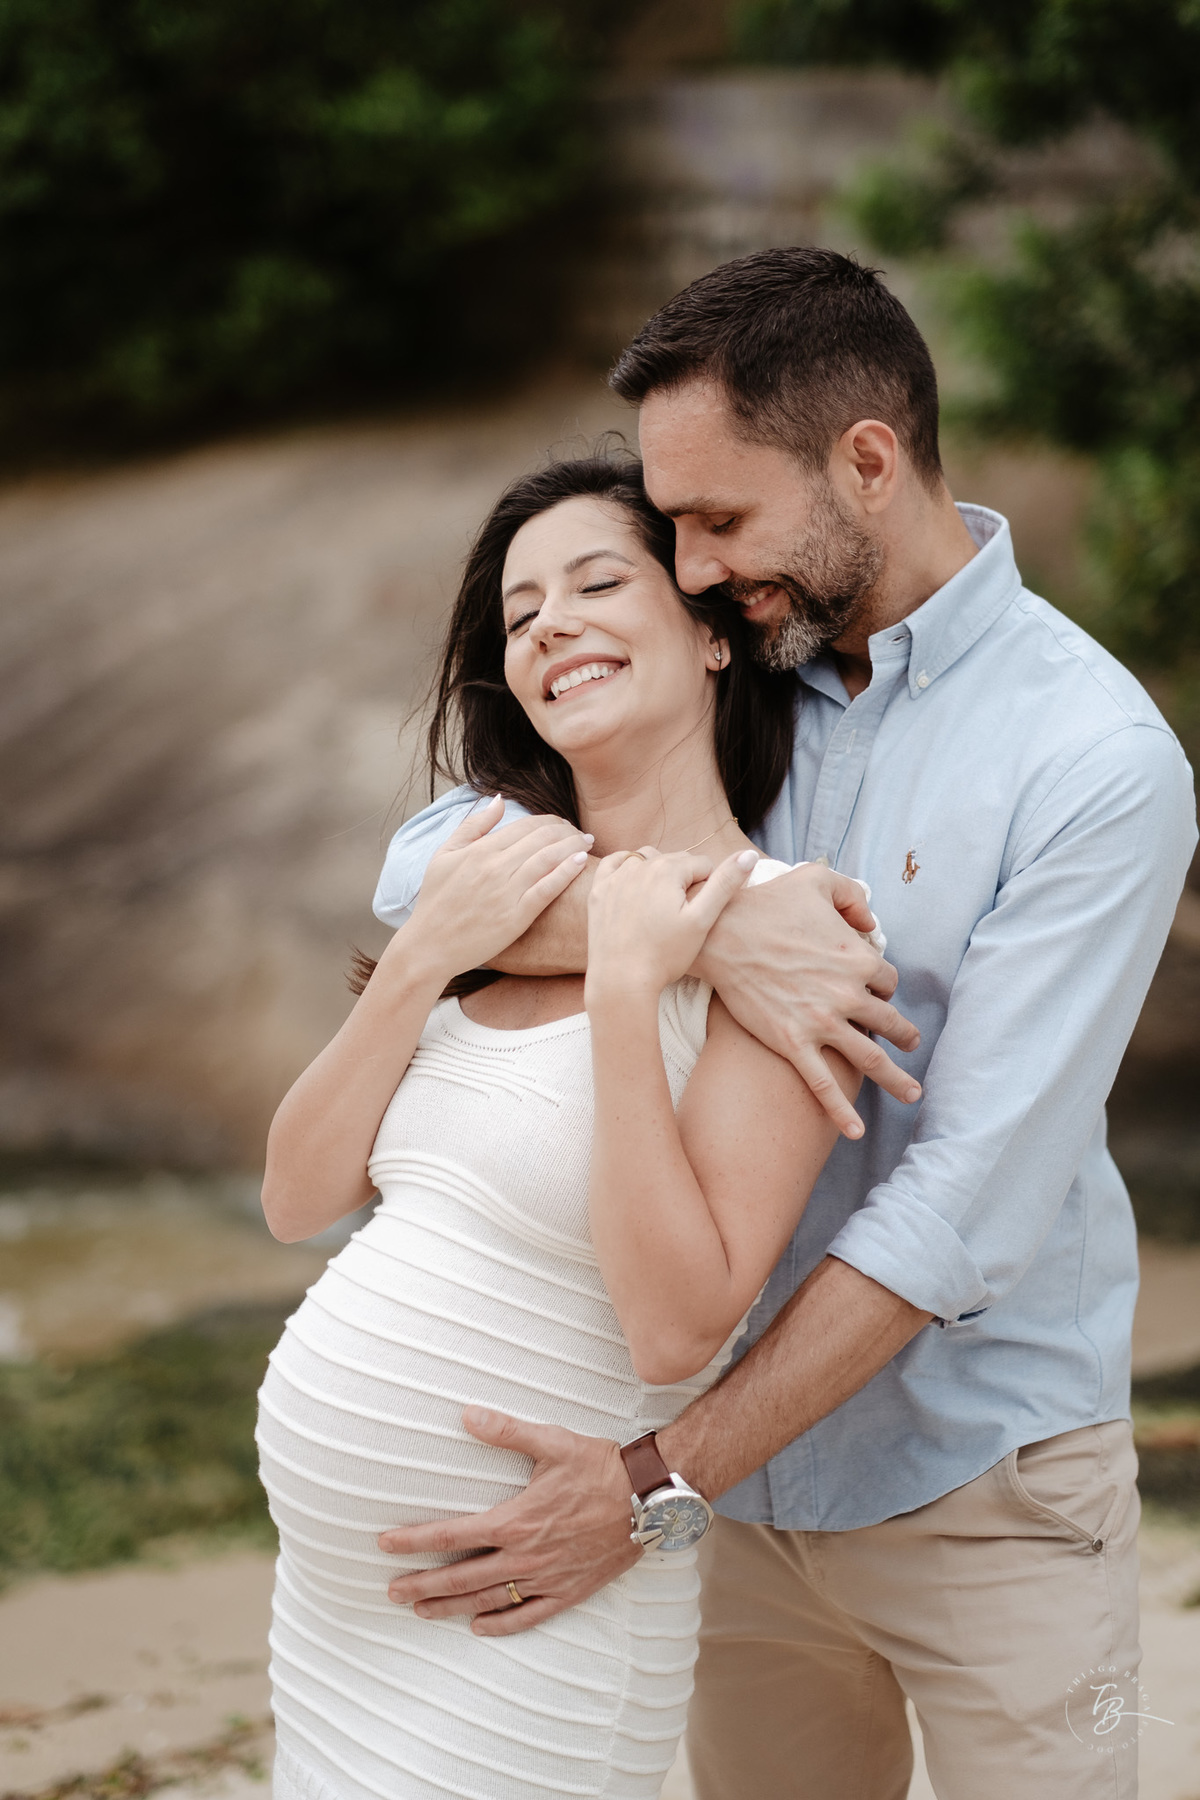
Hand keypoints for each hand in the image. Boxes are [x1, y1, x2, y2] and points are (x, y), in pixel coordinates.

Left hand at [378, 1408, 638, 1635]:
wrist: (647, 1498)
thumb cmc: (598, 1467)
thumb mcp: (551, 1441)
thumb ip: (505, 1430)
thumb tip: (466, 1414)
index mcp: (514, 1520)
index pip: (451, 1536)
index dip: (414, 1541)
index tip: (384, 1545)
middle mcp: (525, 1556)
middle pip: (460, 1577)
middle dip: (421, 1585)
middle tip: (391, 1592)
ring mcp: (546, 1578)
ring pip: (487, 1601)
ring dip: (450, 1608)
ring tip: (421, 1611)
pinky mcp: (568, 1591)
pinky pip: (528, 1615)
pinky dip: (500, 1625)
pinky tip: (480, 1627)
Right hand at [404, 798, 590, 979]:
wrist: (428, 946)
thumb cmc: (436, 901)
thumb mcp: (445, 855)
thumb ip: (473, 826)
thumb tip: (500, 799)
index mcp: (479, 850)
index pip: (525, 825)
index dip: (549, 821)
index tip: (562, 824)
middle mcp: (494, 868)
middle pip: (541, 838)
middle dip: (565, 830)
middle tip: (579, 832)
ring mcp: (506, 893)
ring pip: (548, 859)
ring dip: (572, 846)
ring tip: (586, 842)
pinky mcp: (515, 917)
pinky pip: (547, 889)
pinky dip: (566, 872)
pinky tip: (581, 862)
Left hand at [585, 845, 758, 998]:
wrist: (621, 980)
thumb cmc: (665, 955)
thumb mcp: (701, 921)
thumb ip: (724, 884)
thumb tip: (749, 854)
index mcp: (667, 869)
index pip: (702, 865)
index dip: (708, 888)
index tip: (700, 914)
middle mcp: (639, 865)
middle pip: (675, 861)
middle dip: (684, 881)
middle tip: (682, 914)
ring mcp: (615, 877)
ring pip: (646, 861)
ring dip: (657, 874)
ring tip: (661, 906)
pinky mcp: (599, 891)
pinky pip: (616, 865)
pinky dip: (627, 869)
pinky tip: (633, 885)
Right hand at [697, 863, 921, 1137]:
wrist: (719, 934)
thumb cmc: (766, 903)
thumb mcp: (816, 880)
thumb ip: (852, 894)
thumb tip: (871, 923)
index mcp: (857, 958)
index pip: (887, 981)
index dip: (883, 986)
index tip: (876, 990)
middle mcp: (847, 995)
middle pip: (889, 1023)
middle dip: (905, 1035)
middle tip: (912, 1043)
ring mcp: (821, 1023)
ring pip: (870, 1059)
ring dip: (896, 1079)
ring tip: (911, 1092)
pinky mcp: (792, 1043)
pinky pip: (823, 1084)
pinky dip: (842, 1112)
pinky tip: (856, 1131)